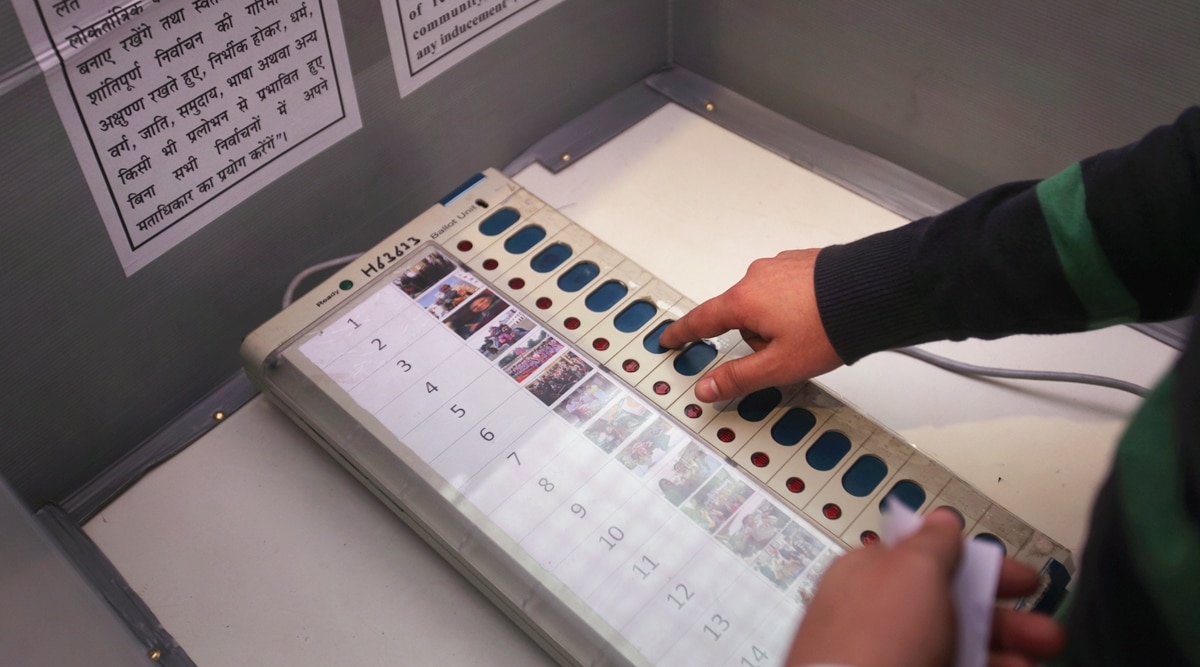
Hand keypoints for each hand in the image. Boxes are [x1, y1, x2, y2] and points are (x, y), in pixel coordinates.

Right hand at [658, 249, 842, 401]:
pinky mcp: (802, 262)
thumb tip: (707, 388)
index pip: (701, 320)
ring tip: (811, 334)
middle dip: (757, 338)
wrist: (873, 292)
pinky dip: (797, 305)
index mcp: (743, 300)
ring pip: (764, 302)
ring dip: (779, 322)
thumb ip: (737, 378)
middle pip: (740, 315)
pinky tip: (817, 317)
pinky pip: (786, 289)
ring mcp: (780, 265)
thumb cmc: (829, 325)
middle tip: (787, 353)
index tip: (669, 337)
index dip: (683, 333)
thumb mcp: (778, 365)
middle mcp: (756, 276)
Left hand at [785, 509, 1064, 666]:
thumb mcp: (913, 571)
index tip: (1021, 578)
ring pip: (957, 645)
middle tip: (1043, 629)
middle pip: (952, 609)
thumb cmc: (874, 639)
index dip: (979, 565)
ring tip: (1031, 659)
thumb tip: (943, 520)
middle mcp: (879, 618)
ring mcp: (891, 656)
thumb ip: (933, 543)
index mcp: (870, 574)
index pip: (930, 560)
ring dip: (1002, 649)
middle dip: (1004, 617)